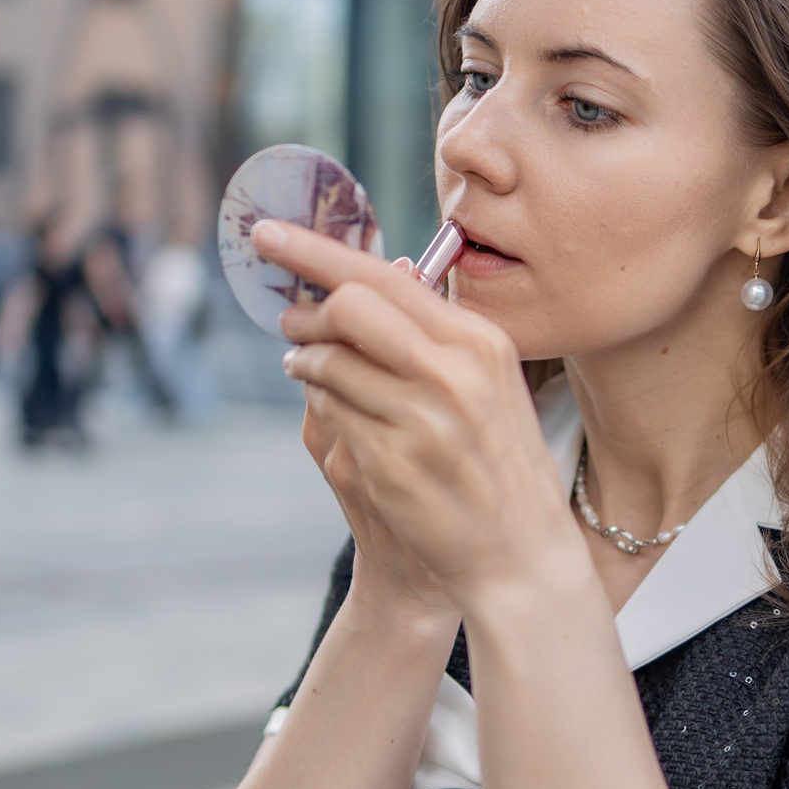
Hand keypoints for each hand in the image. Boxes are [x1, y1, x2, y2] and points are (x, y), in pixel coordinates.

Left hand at [258, 220, 578, 614]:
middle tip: (290, 319)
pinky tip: (328, 409)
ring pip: (329, 362)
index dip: (317, 251)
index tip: (269, 233)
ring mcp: (422, 421)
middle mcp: (455, 375)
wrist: (519, 555)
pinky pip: (329, 412)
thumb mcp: (487, 383)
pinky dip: (319, 403)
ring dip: (305, 361)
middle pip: (350, 307)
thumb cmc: (497, 462)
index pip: (387, 276)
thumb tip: (371, 271)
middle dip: (308, 309)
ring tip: (305, 367)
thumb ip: (433, 331)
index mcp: (479, 343)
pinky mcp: (390, 465)